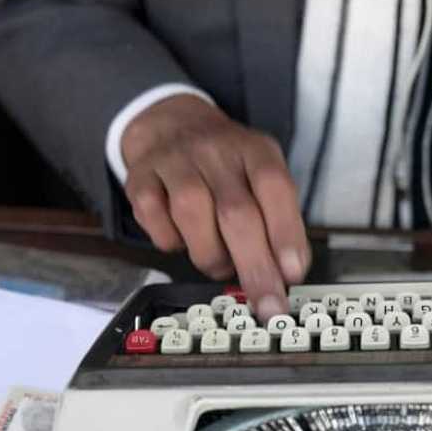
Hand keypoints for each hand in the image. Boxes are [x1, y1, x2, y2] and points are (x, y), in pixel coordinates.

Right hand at [121, 94, 310, 318]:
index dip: (285, 233)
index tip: (292, 275)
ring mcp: (174, 161)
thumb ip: (278, 221)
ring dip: (211, 255)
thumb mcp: (261, 180)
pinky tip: (184, 240)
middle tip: (267, 304)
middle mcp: (215, 151)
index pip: (275, 188)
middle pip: (235, 211)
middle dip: (254, 266)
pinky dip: (172, 242)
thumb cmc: (227, 168)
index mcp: (255, 150)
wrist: (172, 126)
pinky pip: (154, 220)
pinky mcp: (140, 178)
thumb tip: (288, 272)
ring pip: (192, 214)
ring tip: (221, 265)